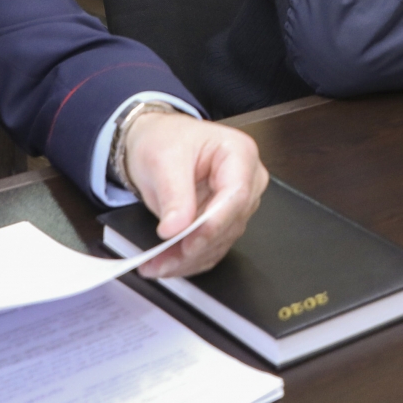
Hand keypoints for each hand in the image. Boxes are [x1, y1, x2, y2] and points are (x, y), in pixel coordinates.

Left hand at [122, 112, 267, 278]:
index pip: (236, 195)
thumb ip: (173, 194)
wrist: (157, 141)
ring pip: (220, 242)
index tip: (187, 242)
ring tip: (155, 264)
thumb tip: (176, 229)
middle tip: (161, 260)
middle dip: (195, 246)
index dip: (214, 223)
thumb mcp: (162, 159)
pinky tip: (165, 263)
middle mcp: (246, 180)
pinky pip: (211, 248)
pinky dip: (188, 260)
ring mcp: (237, 204)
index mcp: (239, 153)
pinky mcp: (225, 222)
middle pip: (230, 223)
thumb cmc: (165, 139)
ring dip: (188, 259)